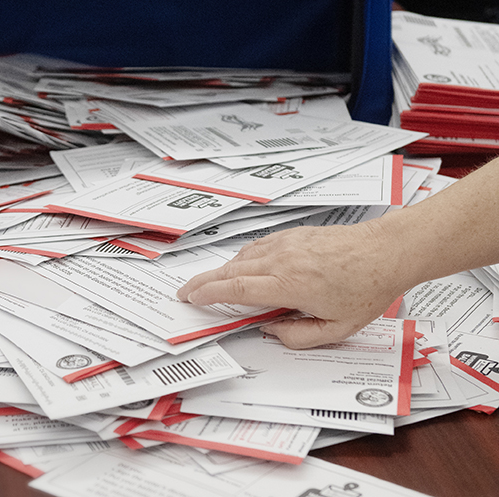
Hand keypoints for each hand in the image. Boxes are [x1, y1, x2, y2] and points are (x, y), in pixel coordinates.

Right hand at [175, 220, 409, 348]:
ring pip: (242, 257)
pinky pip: (257, 247)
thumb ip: (298, 336)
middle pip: (229, 269)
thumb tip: (271, 330)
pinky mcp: (292, 235)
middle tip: (185, 291)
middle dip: (203, 281)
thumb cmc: (367, 287)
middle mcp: (282, 260)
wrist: (386, 251)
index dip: (208, 293)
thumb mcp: (337, 328)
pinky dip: (242, 258)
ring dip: (222, 270)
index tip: (192, 298)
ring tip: (210, 284)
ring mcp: (285, 244)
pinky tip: (241, 267)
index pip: (236, 288)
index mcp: (288, 284)